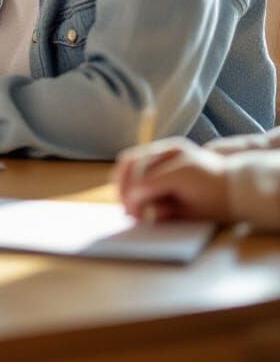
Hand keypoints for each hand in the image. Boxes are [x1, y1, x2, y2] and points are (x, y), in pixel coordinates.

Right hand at [114, 138, 229, 221]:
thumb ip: (162, 208)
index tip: (130, 213)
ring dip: (123, 179)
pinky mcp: (166, 149)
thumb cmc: (218, 202)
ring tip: (126, 199)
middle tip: (125, 208)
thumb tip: (135, 208)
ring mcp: (167, 148)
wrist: (239, 187)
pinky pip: (139, 158)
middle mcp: (169, 152)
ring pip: (131, 159)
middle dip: (122, 187)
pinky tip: (133, 189)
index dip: (132, 198)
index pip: (142, 181)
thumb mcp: (190, 210)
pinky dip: (131, 173)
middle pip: (130, 165)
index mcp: (178, 169)